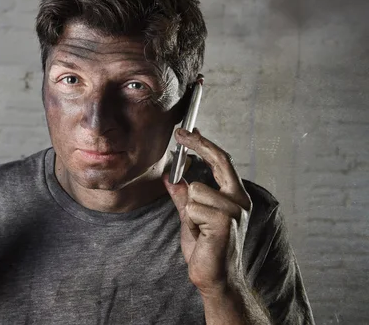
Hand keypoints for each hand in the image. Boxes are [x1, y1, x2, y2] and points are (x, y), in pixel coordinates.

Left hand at [163, 128, 251, 297]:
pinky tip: (202, 236)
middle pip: (218, 160)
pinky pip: (192, 207)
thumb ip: (183, 195)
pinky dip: (190, 221)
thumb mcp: (190, 217)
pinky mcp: (225, 221)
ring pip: (195, 190)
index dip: (204, 143)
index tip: (186, 131)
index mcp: (234, 196)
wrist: (215, 279)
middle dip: (197, 144)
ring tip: (199, 229)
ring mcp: (234, 210)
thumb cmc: (206, 249)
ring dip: (189, 210)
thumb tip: (171, 175)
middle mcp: (239, 200)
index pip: (221, 161)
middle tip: (180, 133)